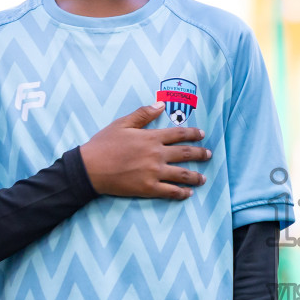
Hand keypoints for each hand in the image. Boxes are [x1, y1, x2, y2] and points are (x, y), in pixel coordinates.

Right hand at [79, 103, 211, 198]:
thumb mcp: (122, 124)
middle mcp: (157, 154)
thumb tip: (160, 105)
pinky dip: (181, 193)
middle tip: (209, 155)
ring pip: (182, 174)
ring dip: (196, 177)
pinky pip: (170, 192)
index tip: (202, 135)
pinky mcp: (148, 188)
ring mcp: (154, 172)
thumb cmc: (103, 144)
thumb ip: (143, 114)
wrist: (89, 168)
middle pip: (186, 154)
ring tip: (203, 179)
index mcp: (151, 137)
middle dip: (201, 154)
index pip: (179, 134)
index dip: (193, 134)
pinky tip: (188, 194)